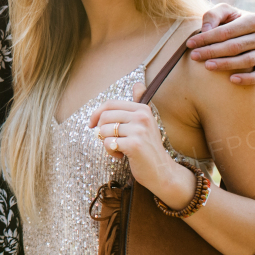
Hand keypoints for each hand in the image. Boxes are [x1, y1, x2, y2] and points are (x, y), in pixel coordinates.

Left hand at [88, 90, 194, 206]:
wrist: (162, 172)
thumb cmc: (148, 147)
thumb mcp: (145, 123)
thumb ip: (139, 103)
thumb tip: (138, 83)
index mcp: (143, 109)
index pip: (110, 104)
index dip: (96, 114)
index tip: (92, 125)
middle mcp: (142, 117)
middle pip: (104, 117)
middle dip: (101, 130)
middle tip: (112, 140)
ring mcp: (139, 130)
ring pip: (104, 131)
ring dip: (106, 143)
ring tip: (120, 148)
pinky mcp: (134, 145)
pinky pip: (107, 143)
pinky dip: (110, 151)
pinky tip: (121, 156)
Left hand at [187, 4, 254, 84]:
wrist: (250, 31)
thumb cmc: (232, 21)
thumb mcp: (224, 12)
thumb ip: (213, 15)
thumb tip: (206, 30)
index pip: (227, 31)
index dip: (207, 38)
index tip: (190, 43)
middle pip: (235, 46)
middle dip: (212, 51)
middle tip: (194, 56)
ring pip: (246, 61)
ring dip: (226, 64)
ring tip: (207, 66)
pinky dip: (249, 79)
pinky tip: (232, 80)